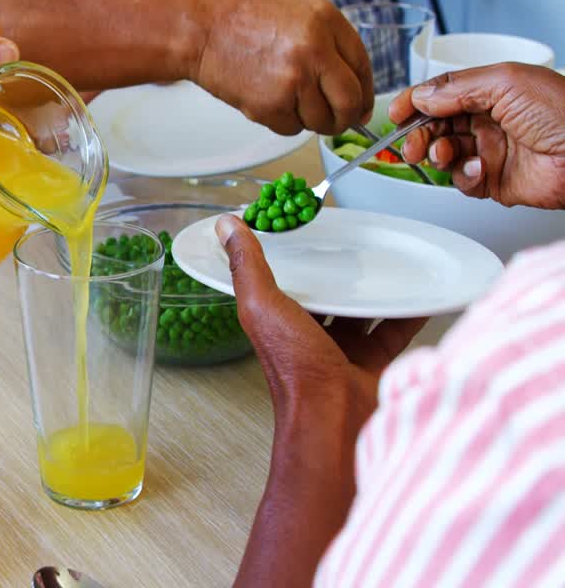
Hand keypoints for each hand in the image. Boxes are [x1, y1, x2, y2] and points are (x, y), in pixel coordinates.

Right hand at [193, 0, 373, 135]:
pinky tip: (271, 100)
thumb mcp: (303, 12)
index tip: (360, 106)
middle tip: (336, 119)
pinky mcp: (269, 106)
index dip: (365, 94)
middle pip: (349, 104)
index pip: (363, 70)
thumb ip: (335, 45)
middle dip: (346, 118)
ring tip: (292, 100)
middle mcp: (315, 51)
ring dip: (312, 119)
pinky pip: (292, 129)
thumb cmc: (249, 21)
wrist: (203, 31)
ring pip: (321, 122)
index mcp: (327, 23)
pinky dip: (286, 122)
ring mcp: (292, 81)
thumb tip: (359, 96)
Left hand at [215, 214, 425, 429]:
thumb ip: (246, 266)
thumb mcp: (262, 306)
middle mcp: (307, 336)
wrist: (335, 419)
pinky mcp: (374, 362)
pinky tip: (420, 291)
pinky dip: (408, 312)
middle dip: (335, 272)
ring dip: (372, 288)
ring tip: (387, 257)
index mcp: (277, 322)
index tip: (302, 227)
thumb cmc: (295, 369)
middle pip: (323, 296)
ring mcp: (342, 351)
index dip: (289, 257)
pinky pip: (394, 330)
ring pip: (359, 311)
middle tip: (352, 240)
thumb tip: (225, 225)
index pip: (281, 282)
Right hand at [389, 63, 564, 209]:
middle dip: (418, 133)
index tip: (394, 113)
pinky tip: (477, 169)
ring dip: (437, 154)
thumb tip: (422, 95)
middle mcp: (489, 120)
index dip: (415, 102)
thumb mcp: (507, 83)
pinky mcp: (495, 181)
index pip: (442, 94)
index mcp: (492, 91)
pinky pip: (463, 181)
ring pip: (444, 154)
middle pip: (436, 125)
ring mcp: (491, 151)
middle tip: (411, 144)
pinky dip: (463, 176)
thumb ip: (458, 88)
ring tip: (443, 154)